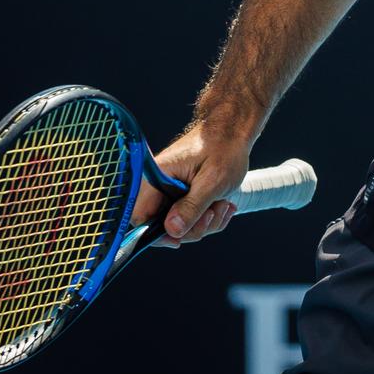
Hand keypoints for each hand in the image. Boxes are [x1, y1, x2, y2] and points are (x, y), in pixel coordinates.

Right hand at [131, 123, 255, 249]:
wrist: (233, 133)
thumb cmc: (224, 149)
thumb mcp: (212, 182)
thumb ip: (192, 206)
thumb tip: (172, 231)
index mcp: (156, 178)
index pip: (140, 217)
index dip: (158, 234)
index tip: (179, 240)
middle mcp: (158, 186)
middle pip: (163, 226)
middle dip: (193, 227)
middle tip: (214, 213)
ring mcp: (170, 191)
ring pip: (180, 225)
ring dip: (205, 222)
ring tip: (223, 204)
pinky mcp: (181, 195)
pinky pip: (191, 218)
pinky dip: (208, 217)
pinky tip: (223, 204)